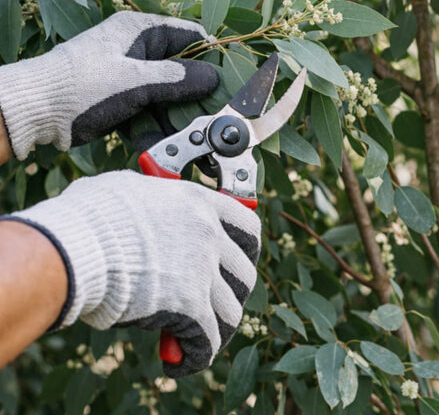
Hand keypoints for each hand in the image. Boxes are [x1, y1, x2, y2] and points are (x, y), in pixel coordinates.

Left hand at [0, 12, 217, 159]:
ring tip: (194, 139)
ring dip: (177, 118)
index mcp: (139, 31)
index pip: (189, 35)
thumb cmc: (82, 86)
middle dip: (197, 95)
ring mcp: (126, 76)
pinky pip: (147, 112)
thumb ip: (179, 80)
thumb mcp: (136, 81)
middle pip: (180, 69)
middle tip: (217, 114)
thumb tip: (214, 78)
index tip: (232, 77)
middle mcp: (135, 50)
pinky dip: (155, 128)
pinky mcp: (118, 100)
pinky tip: (166, 147)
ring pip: (165, 95)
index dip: (212, 55)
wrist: (32, 113)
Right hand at [7, 171, 260, 376]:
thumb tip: (145, 210)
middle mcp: (209, 234)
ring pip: (231, 311)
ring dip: (216, 329)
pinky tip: (180, 363)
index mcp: (198, 203)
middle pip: (244, 273)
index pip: (247, 226)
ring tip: (196, 340)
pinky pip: (207, 340)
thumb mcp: (128, 192)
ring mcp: (203, 270)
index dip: (245, 250)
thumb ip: (152, 205)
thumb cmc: (86, 218)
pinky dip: (197, 356)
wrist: (71, 248)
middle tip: (212, 306)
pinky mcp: (190, 305)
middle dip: (231, 295)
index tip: (237, 263)